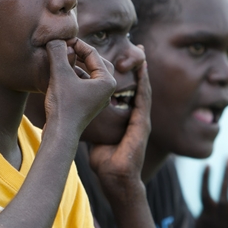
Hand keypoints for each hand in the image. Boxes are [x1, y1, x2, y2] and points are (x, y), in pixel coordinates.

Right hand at [43, 39, 115, 140]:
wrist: (60, 134)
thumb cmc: (63, 105)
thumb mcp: (60, 74)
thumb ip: (58, 52)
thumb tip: (55, 37)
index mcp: (108, 81)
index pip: (92, 53)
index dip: (75, 43)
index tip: (60, 39)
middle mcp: (108, 89)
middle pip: (95, 61)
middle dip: (79, 53)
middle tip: (64, 46)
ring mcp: (99, 97)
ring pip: (89, 72)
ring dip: (75, 64)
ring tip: (60, 58)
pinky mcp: (90, 103)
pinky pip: (84, 82)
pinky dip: (74, 75)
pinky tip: (60, 74)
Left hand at [88, 60, 150, 199]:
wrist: (116, 178)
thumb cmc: (106, 160)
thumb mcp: (99, 135)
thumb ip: (95, 123)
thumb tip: (82, 114)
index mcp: (127, 117)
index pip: (129, 92)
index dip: (129, 76)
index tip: (128, 59)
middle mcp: (137, 116)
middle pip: (139, 87)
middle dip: (141, 69)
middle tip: (140, 50)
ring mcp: (142, 120)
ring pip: (144, 91)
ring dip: (144, 73)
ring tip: (143, 56)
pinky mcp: (142, 125)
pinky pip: (143, 102)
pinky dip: (144, 86)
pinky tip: (143, 74)